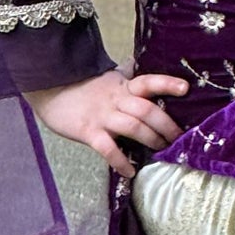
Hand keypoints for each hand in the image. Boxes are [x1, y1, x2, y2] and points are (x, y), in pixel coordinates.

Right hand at [24, 69, 188, 179]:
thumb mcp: (107, 77)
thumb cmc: (82, 87)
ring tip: (162, 151)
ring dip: (151, 139)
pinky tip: (130, 171)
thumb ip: (125, 75)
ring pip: (133, 126)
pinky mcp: (88, 131)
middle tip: (179, 138)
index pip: (148, 82)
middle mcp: (115, 99)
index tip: (186, 89)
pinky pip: (107, 148)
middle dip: (166, 125)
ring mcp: (102, 116)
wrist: (49, 90)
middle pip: (147, 109)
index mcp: (122, 86)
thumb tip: (138, 62)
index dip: (167, 84)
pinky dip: (120, 161)